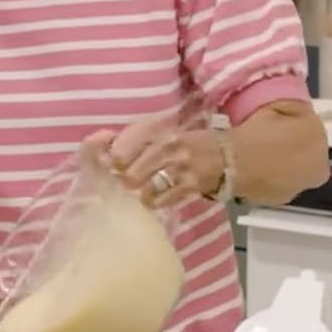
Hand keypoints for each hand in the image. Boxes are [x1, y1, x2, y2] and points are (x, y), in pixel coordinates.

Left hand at [85, 117, 224, 208]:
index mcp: (156, 130)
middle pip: (128, 171)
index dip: (113, 161)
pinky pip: (161, 200)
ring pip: (144, 187)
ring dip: (141, 191)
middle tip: (128, 182)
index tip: (114, 166)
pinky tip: (157, 198)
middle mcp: (166, 145)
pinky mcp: (190, 185)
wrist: (230, 156)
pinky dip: (155, 201)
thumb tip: (101, 146)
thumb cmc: (188, 144)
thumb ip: (134, 140)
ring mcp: (179, 166)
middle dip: (125, 179)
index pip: (121, 147)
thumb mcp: (162, 133)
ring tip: (144, 190)